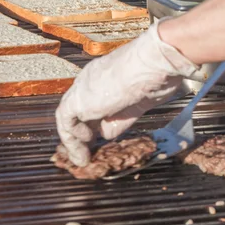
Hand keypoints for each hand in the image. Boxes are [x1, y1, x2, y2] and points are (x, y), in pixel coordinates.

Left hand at [55, 18, 204, 166]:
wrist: (153, 65)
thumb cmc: (156, 74)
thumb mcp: (141, 101)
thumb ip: (125, 116)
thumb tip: (114, 131)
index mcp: (106, 78)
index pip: (95, 104)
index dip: (95, 123)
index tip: (97, 139)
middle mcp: (91, 82)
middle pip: (81, 112)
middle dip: (83, 134)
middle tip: (85, 152)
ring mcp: (83, 89)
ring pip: (71, 118)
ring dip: (75, 141)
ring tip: (81, 159)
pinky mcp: (79, 100)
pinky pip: (67, 122)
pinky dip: (73, 138)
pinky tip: (84, 148)